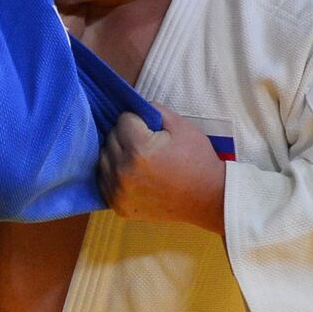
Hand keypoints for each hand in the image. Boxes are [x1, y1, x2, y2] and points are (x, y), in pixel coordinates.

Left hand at [99, 106, 226, 232]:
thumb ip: (153, 110)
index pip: (122, 120)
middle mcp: (123, 171)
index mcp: (139, 149)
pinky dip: (113, 175)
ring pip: (103, 159)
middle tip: (147, 144)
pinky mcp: (119, 206)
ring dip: (116, 155)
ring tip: (139, 160)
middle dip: (126, 136)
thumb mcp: (181, 126)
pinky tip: (132, 175)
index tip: (151, 129)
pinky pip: (104, 182)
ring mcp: (119, 191)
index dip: (138, 120)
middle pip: (110, 138)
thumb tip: (133, 106)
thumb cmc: (197, 160)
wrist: (209, 198)